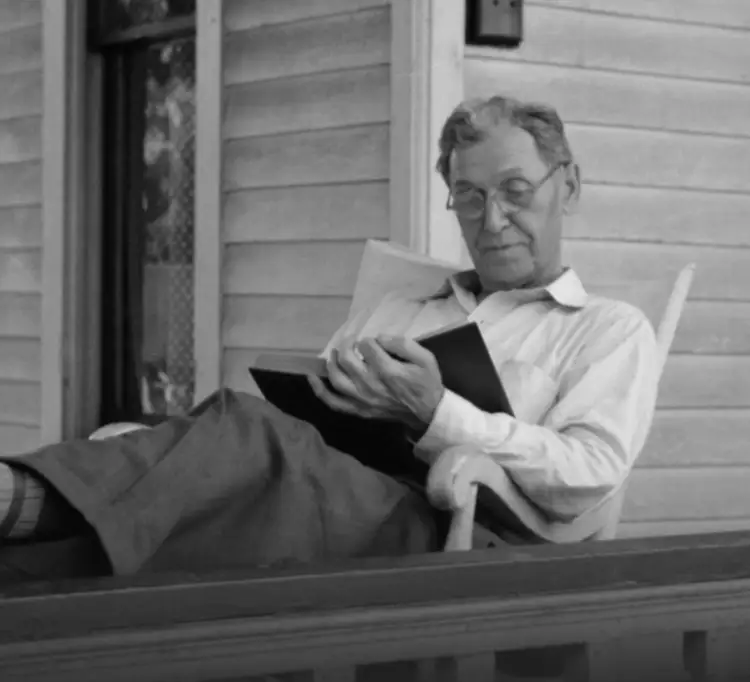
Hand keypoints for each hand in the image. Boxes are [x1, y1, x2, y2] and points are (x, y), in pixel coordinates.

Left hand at [309, 334, 444, 429]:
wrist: (427, 413)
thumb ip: (403, 344)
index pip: (367, 346)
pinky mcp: (358, 410)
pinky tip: (312, 377)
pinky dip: (319, 390)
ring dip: (331, 361)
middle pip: (347, 359)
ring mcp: (362, 400)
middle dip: (347, 344)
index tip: (376, 343)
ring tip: (335, 352)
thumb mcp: (426, 358)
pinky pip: (333, 402)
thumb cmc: (427, 384)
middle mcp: (371, 385)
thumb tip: (380, 338)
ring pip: (336, 378)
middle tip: (353, 341)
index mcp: (389, 371)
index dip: (369, 340)